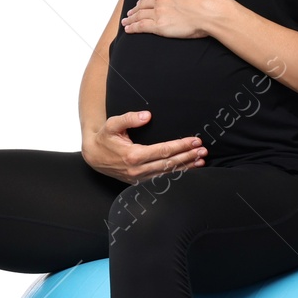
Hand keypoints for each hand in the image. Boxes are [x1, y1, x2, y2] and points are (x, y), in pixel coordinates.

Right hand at [82, 110, 206, 183]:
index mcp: (133, 156)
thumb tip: (147, 115)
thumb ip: (130, 118)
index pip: (164, 150)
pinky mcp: (139, 182)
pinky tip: (188, 170)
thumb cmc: (105, 138)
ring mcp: (139, 178)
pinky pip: (162, 179)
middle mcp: (138, 170)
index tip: (195, 140)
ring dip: (186, 167)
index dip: (181, 145)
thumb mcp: (113, 124)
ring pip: (167, 174)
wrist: (93, 155)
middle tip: (203, 150)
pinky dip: (177, 175)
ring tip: (201, 160)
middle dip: (188, 156)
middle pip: (169, 163)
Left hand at [122, 0, 220, 39]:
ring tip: (126, 22)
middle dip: (135, 8)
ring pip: (140, 15)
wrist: (210, 11)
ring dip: (131, 18)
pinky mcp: (160, 26)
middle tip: (130, 13)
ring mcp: (159, 12)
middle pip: (143, 4)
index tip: (141, 2)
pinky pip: (142, 26)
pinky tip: (128, 29)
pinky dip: (133, 28)